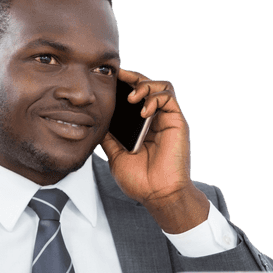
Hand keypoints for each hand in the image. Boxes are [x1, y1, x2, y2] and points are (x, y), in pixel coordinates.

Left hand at [100, 68, 209, 233]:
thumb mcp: (115, 156)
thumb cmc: (140, 181)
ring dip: (145, 85)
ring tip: (132, 97)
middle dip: (133, 78)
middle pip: (147, 86)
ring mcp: (166, 120)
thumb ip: (109, 138)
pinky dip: (155, 98)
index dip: (124, 85)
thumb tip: (96, 122)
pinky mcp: (177, 122)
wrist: (157, 195)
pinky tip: (144, 110)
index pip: (134, 97)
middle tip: (119, 77)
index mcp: (141, 127)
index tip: (110, 81)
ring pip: (161, 87)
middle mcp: (155, 120)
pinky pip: (168, 98)